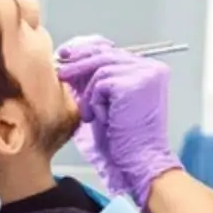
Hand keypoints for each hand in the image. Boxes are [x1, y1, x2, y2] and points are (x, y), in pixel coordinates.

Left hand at [57, 40, 181, 206]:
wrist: (140, 160)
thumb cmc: (126, 138)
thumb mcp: (112, 102)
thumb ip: (102, 80)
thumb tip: (74, 59)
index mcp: (150, 71)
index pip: (114, 52)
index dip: (87, 53)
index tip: (67, 55)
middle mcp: (151, 68)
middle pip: (106, 54)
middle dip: (79, 63)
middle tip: (61, 69)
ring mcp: (144, 74)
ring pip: (101, 69)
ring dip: (90, 94)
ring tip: (93, 115)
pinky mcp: (133, 83)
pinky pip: (101, 83)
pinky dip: (95, 101)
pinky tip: (103, 118)